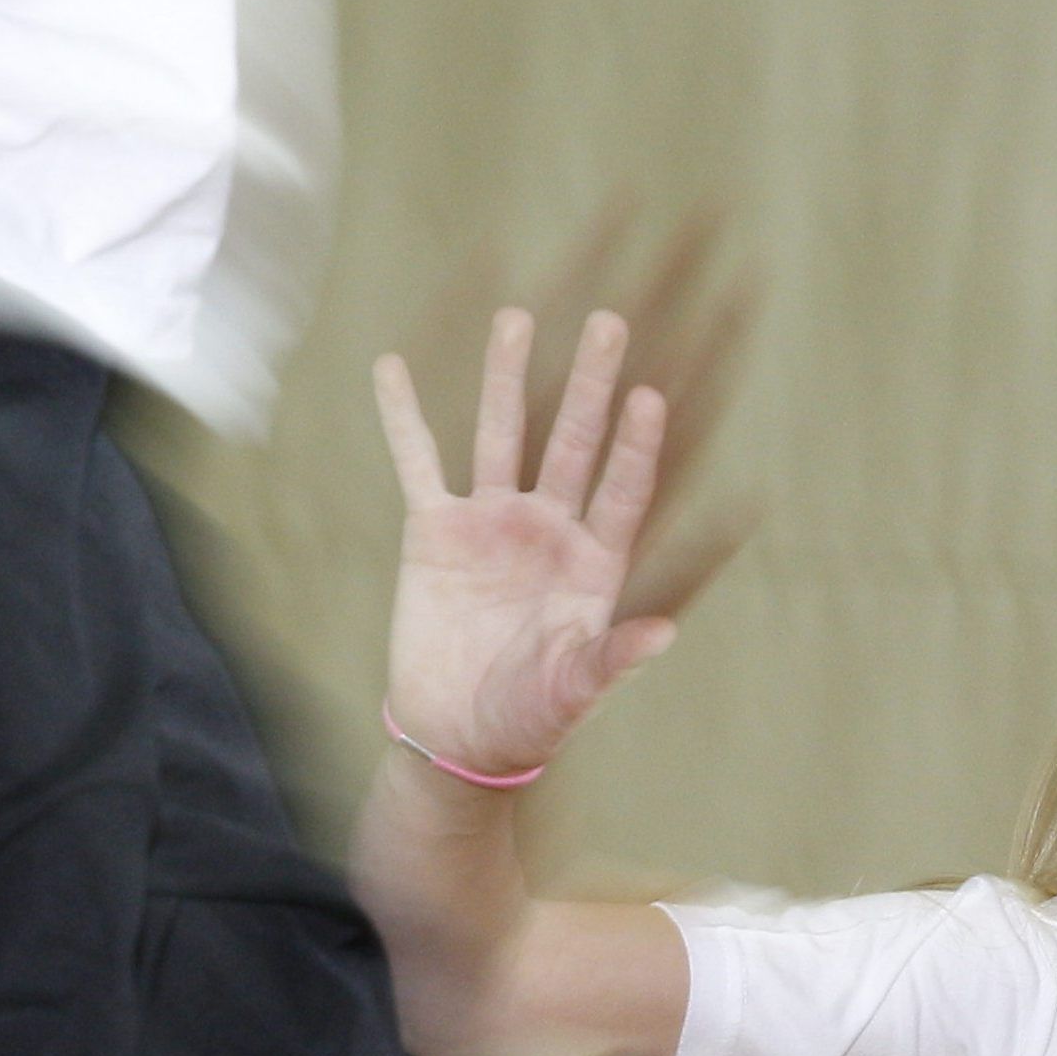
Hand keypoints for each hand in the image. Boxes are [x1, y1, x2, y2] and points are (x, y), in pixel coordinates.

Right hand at [375, 307, 677, 780]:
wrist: (458, 736)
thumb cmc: (529, 719)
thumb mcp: (573, 691)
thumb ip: (613, 660)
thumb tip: (665, 634)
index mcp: (592, 565)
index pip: (622, 493)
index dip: (635, 447)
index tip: (648, 397)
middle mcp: (547, 531)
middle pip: (571, 443)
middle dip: (591, 386)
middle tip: (609, 324)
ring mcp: (490, 524)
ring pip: (500, 434)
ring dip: (506, 377)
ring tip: (516, 318)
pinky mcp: (433, 531)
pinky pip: (416, 461)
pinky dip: (402, 417)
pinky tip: (391, 366)